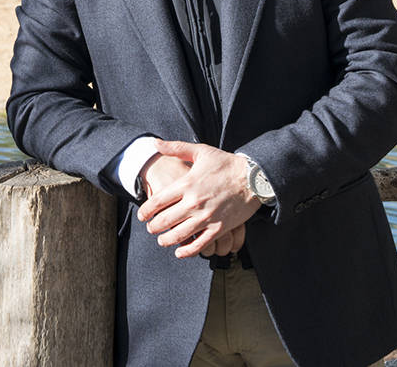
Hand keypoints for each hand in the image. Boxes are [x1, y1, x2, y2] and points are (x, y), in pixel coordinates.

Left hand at [137, 140, 260, 258]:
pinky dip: (187, 251)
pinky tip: (179, 252)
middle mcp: (194, 202)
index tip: (142, 216)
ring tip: (161, 240)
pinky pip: (200, 244)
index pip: (158, 201)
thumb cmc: (226, 163)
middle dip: (154, 227)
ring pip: (179, 235)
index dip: (146, 211)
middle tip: (150, 229)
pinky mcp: (219, 228)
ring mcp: (207, 217)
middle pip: (165, 220)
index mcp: (187, 183)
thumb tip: (155, 143)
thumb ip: (176, 148)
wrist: (254, 177)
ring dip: (166, 240)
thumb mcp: (201, 151)